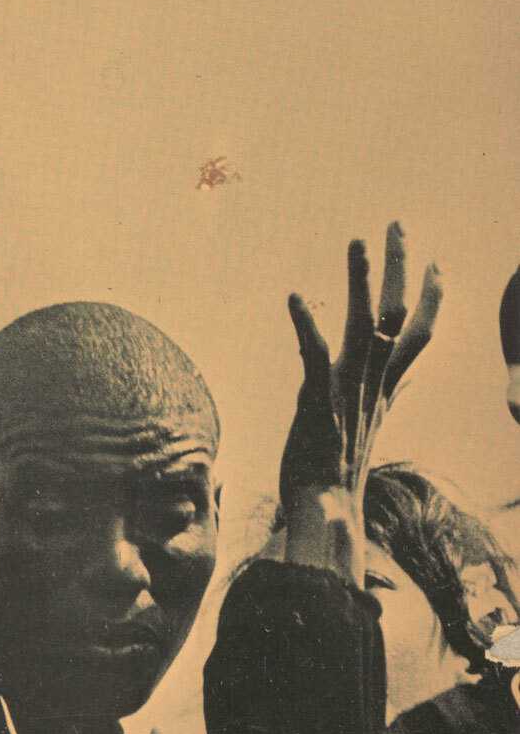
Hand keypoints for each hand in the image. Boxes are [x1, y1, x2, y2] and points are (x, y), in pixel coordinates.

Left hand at [279, 222, 440, 519]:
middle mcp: (371, 383)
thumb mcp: (369, 422)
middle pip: (397, 316)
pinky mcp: (317, 403)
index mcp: (383, 386)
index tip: (438, 263)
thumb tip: (407, 377)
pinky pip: (315, 356)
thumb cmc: (337, 466)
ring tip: (358, 240)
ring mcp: (347, 392)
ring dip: (361, 281)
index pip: (418, 335)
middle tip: (398, 224)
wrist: (324, 509)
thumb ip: (388, 393)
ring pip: (365, 326)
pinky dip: (307, 324)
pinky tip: (296, 295)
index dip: (432, 298)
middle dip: (400, 268)